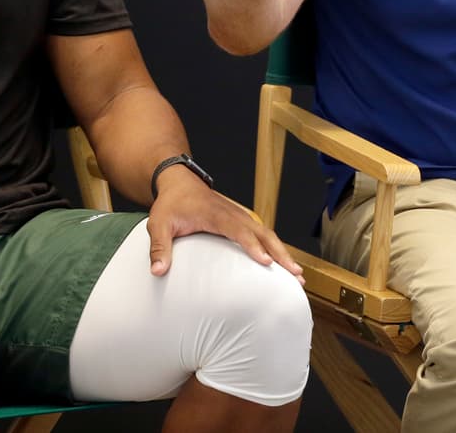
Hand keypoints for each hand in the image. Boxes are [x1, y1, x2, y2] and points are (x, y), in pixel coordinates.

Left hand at [146, 165, 303, 283]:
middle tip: (295, 273)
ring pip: (268, 234)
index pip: (240, 231)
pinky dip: (276, 248)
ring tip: (297, 274)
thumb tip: (158, 271)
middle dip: (281, 253)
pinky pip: (263, 234)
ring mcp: (240, 216)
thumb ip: (159, 247)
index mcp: (217, 215)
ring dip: (283, 252)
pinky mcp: (242, 220)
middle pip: (264, 233)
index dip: (253, 246)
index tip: (266, 262)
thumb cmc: (171, 204)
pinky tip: (284, 263)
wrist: (179, 181)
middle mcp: (234, 214)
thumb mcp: (159, 224)